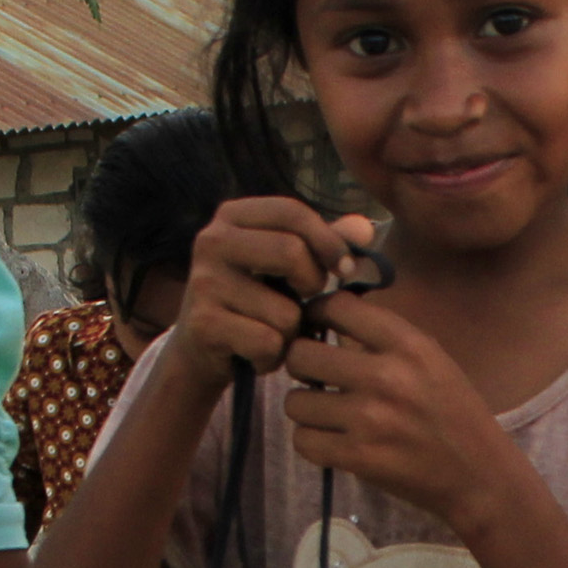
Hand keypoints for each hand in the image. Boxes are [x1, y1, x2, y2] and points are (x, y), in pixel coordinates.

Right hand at [176, 198, 374, 387]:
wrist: (201, 349)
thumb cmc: (253, 300)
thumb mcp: (288, 266)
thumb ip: (326, 244)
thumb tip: (365, 228)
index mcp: (233, 216)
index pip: (292, 212)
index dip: (328, 240)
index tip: (345, 268)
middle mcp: (211, 241)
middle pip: (290, 252)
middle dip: (312, 284)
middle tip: (302, 299)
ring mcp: (204, 282)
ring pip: (284, 311)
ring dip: (290, 332)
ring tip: (270, 333)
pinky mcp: (202, 323)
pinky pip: (267, 342)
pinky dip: (271, 356)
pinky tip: (255, 354)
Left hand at [275, 295, 520, 533]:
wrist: (478, 476)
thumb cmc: (455, 414)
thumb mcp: (432, 361)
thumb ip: (384, 340)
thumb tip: (327, 322)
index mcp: (409, 345)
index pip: (337, 307)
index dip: (315, 314)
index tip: (313, 326)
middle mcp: (386, 376)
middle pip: (302, 354)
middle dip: (301, 364)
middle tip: (314, 376)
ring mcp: (369, 419)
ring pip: (295, 402)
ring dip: (305, 408)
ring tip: (325, 413)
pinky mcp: (358, 458)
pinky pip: (302, 441)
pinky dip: (312, 442)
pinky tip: (331, 440)